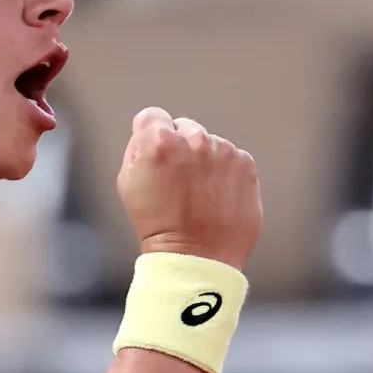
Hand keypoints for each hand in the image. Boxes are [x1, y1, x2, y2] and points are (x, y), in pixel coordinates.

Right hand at [115, 108, 261, 269]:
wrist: (196, 256)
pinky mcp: (245, 164)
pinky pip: (231, 158)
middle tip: (178, 182)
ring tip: (199, 194)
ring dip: (204, 161)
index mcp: (160, 141)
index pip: (152, 116)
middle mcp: (194, 139)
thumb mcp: (127, 184)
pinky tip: (215, 197)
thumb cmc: (157, 224)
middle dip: (180, 148)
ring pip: (209, 144)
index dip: (150, 135)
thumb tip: (148, 132)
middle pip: (184, 128)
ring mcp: (223, 151)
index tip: (155, 154)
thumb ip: (137, 149)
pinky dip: (224, 173)